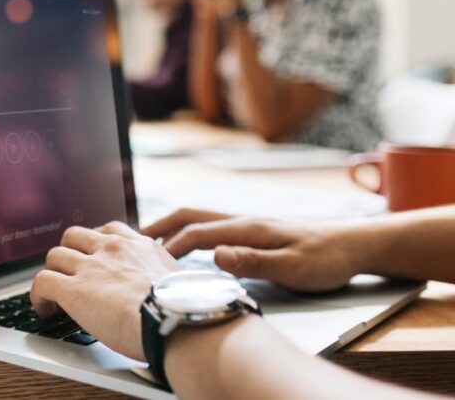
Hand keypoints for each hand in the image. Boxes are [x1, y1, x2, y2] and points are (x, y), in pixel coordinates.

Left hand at [30, 222, 179, 360]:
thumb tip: (172, 293)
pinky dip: (38, 295)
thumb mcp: (181, 282)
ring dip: (52, 272)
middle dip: (69, 253)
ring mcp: (90, 267)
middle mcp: (112, 249)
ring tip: (54, 294)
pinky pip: (42, 282)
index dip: (96, 243)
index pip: (109, 230)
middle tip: (70, 273)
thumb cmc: (186, 310)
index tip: (95, 256)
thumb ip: (166, 279)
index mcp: (140, 246)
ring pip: (55, 255)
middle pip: (75, 235)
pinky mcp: (73, 290)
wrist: (175, 320)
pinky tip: (45, 309)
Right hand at [143, 208, 362, 291]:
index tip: (145, 264)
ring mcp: (246, 224)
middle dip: (158, 227)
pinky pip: (209, 226)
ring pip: (197, 218)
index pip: (196, 233)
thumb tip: (216, 255)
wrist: (353, 246)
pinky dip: (187, 231)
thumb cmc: (326, 259)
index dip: (168, 247)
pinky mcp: (252, 231)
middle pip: (189, 216)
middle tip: (130, 240)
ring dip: (170, 227)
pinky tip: (186, 245)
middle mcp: (241, 220)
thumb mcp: (293, 267)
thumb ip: (254, 260)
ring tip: (148, 242)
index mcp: (246, 228)